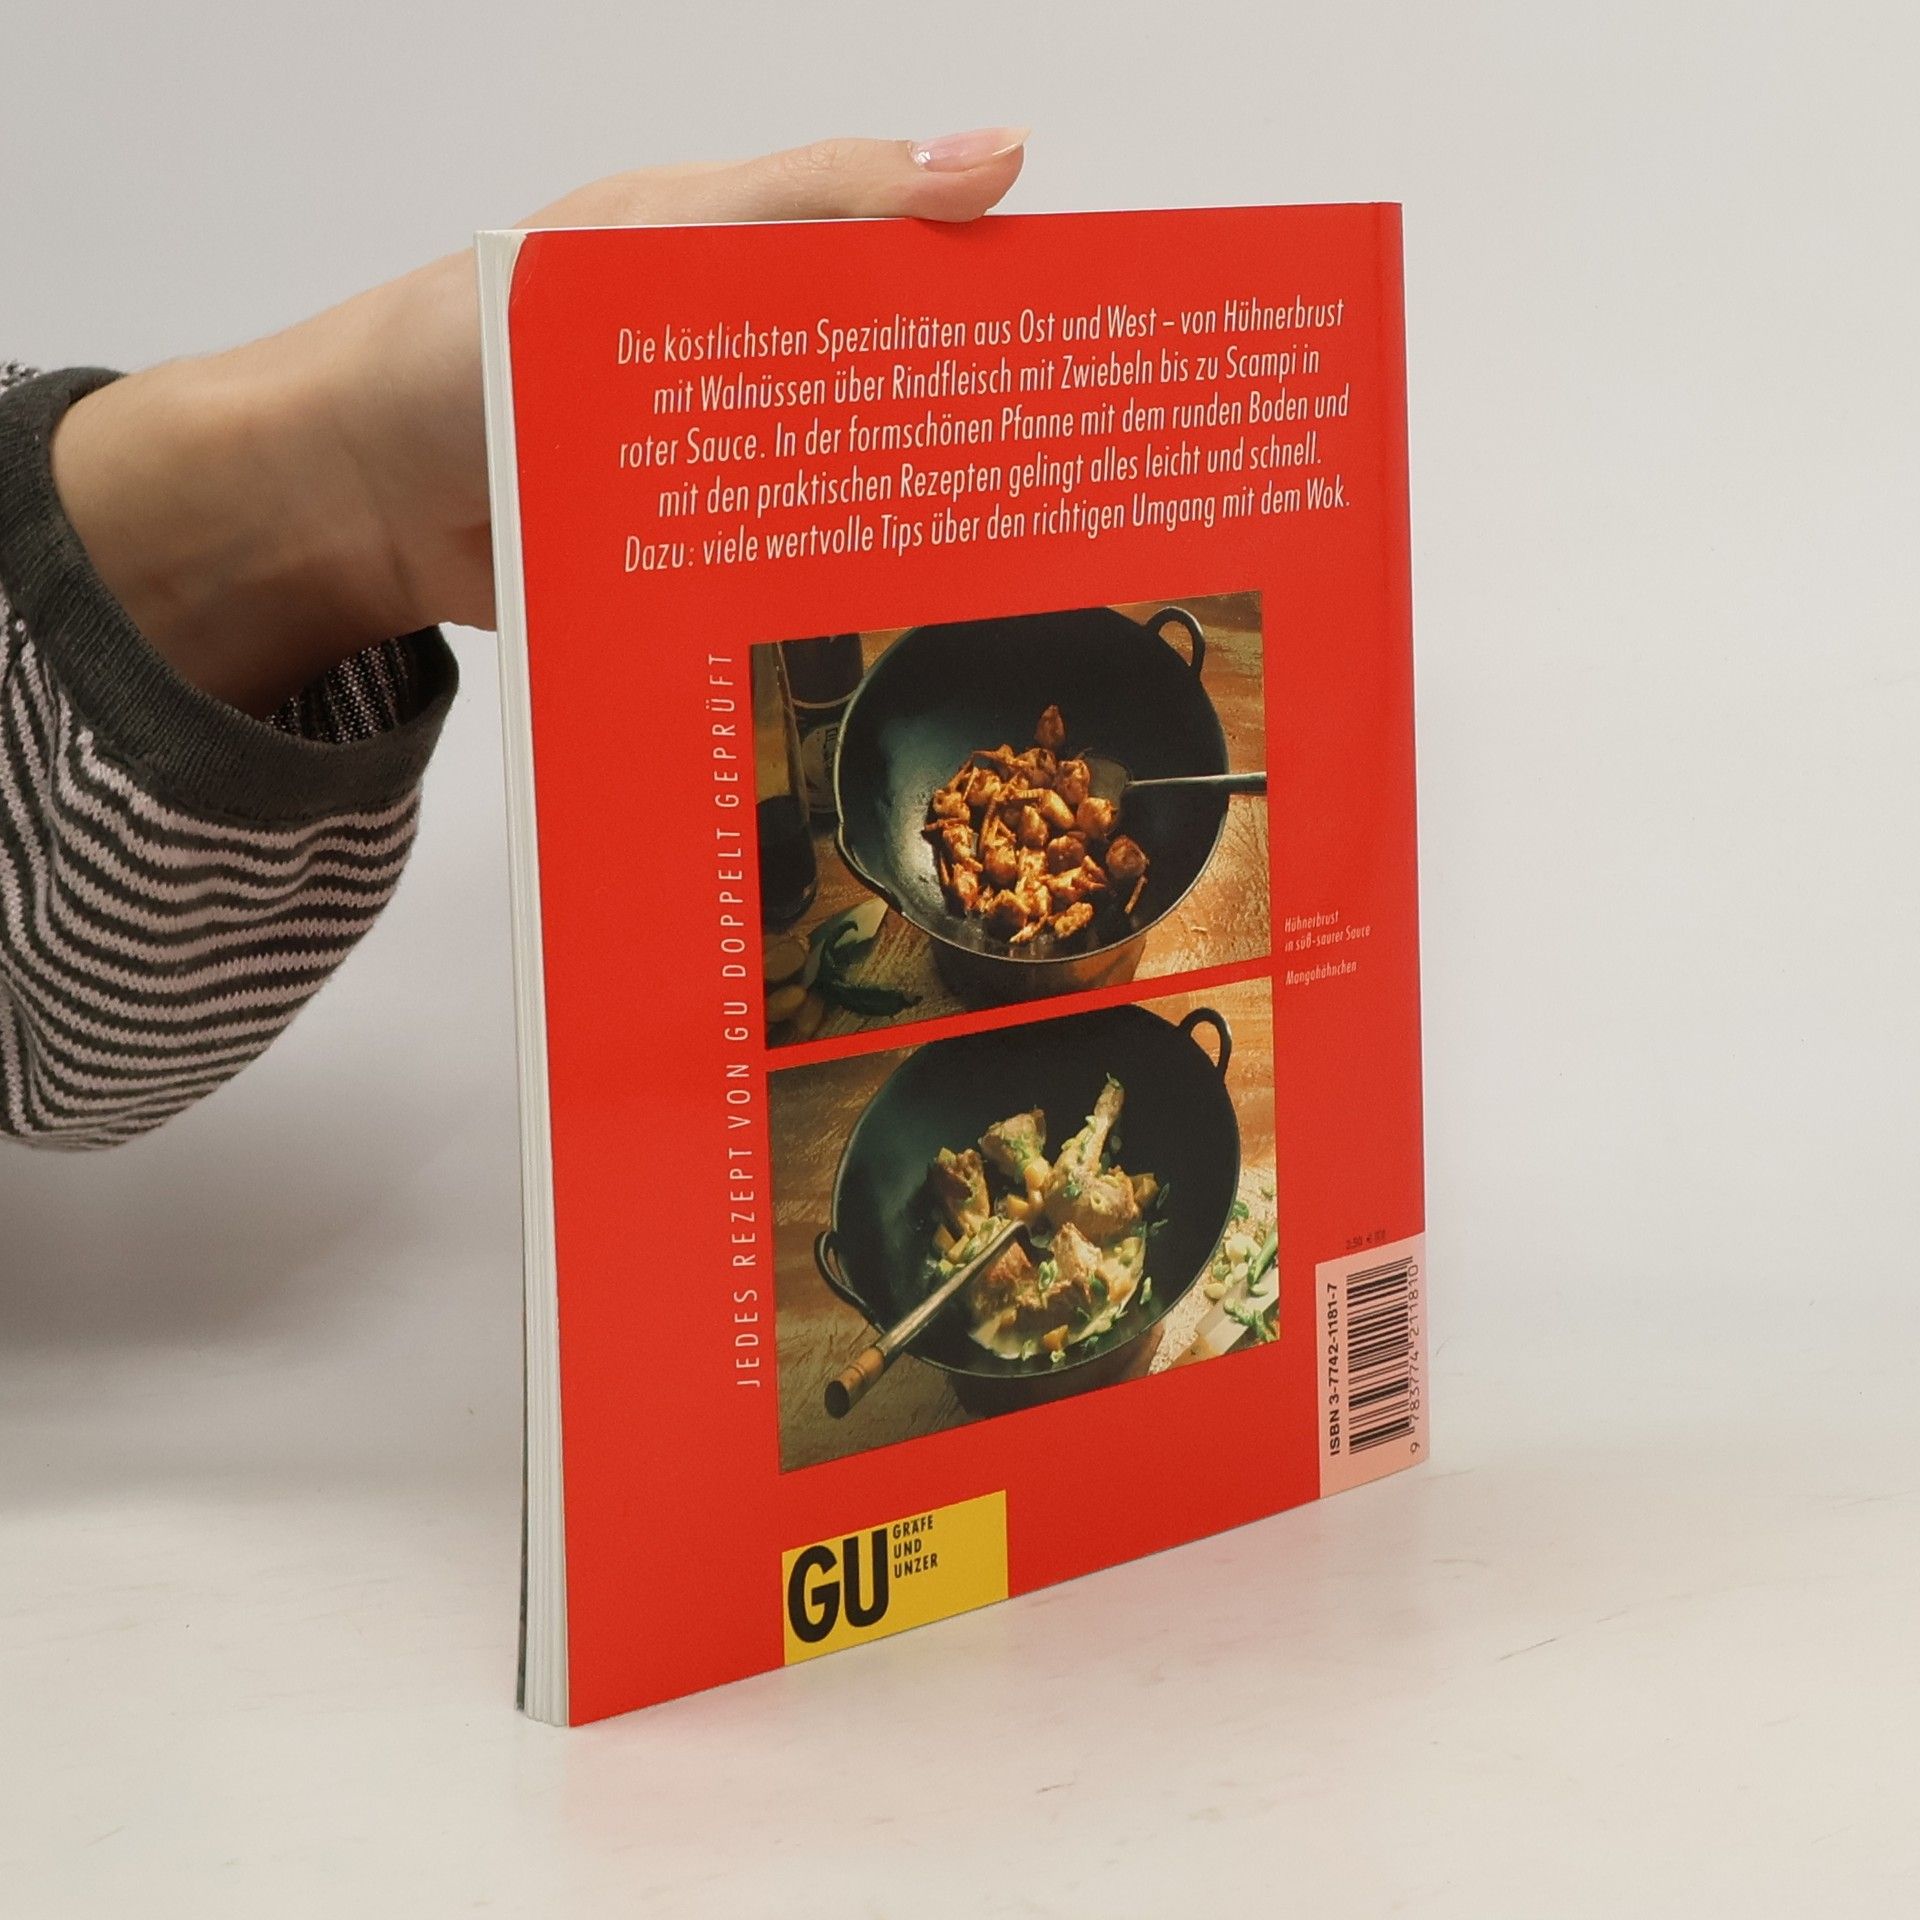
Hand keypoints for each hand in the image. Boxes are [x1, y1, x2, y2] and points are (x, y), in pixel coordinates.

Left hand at [49, 131, 1027, 715]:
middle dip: (982, 434)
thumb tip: (996, 153)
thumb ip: (809, 202)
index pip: (907, 261)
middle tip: (1086, 487)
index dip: (1002, 294)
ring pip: (851, 495)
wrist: (345, 506)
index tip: (1097, 341)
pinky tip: (903, 623)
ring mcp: (725, 475)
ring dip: (918, 529)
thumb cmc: (467, 347)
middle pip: (894, 394)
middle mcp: (747, 367)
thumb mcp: (647, 241)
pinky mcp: (698, 569)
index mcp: (746, 264)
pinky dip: (837, 598)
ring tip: (1030, 572)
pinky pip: (786, 579)